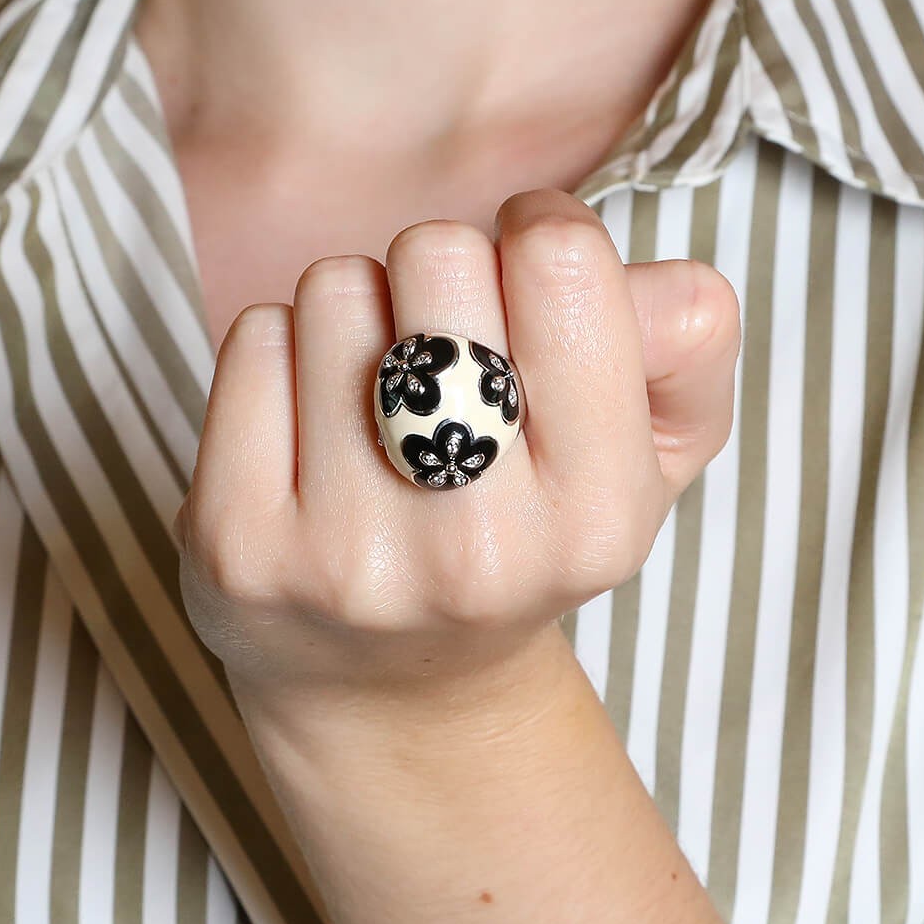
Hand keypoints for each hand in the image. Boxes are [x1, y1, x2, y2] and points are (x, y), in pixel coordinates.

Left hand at [172, 187, 739, 734]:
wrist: (397, 690)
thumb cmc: (527, 539)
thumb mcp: (646, 461)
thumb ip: (684, 343)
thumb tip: (617, 260)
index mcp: (597, 519)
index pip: (561, 261)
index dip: (539, 233)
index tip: (524, 277)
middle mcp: (476, 552)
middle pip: (437, 253)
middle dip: (441, 277)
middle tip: (444, 356)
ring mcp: (346, 557)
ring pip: (336, 288)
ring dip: (358, 318)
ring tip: (378, 407)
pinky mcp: (239, 547)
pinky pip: (253, 340)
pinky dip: (282, 356)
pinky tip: (309, 431)